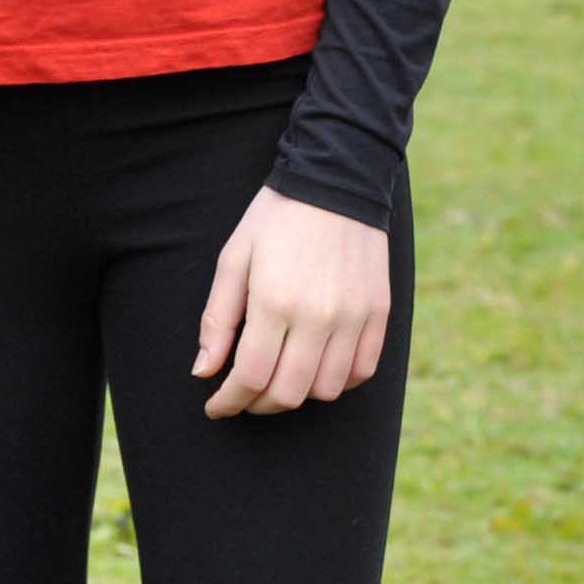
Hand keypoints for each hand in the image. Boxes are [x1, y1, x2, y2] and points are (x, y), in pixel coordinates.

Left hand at [194, 186, 392, 417]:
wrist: (338, 177)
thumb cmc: (276, 216)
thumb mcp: (235, 257)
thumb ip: (218, 319)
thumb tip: (204, 372)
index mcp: (275, 300)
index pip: (250, 377)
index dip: (228, 401)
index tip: (216, 405)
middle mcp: (318, 315)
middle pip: (288, 393)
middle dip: (258, 405)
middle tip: (245, 395)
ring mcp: (354, 315)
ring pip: (326, 390)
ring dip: (298, 394)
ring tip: (281, 378)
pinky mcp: (379, 311)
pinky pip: (362, 370)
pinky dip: (338, 381)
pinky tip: (318, 367)